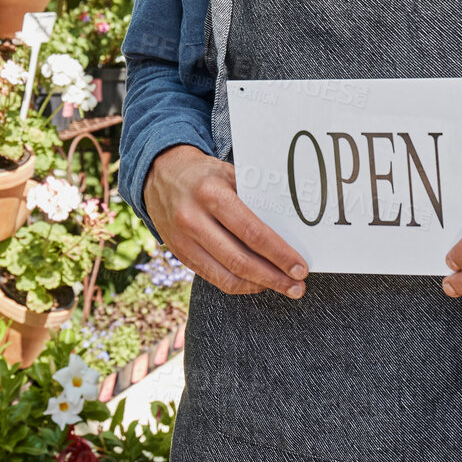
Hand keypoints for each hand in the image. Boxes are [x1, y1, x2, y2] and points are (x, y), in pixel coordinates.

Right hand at [144, 143, 309, 298]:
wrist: (161, 173)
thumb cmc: (205, 174)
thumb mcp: (230, 174)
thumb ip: (255, 198)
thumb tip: (290, 228)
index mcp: (211, 194)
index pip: (252, 232)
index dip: (279, 254)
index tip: (300, 267)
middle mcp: (193, 219)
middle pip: (241, 260)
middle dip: (274, 277)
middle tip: (298, 286)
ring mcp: (183, 241)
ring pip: (227, 276)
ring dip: (259, 286)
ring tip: (284, 287)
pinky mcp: (180, 255)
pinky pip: (213, 278)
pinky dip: (239, 284)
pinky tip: (258, 282)